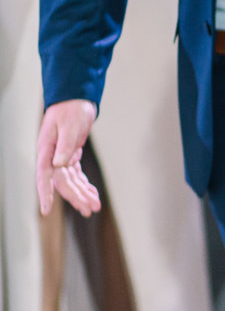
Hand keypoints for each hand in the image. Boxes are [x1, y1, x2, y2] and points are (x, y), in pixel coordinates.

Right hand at [36, 99, 99, 216]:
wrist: (76, 99)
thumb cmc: (71, 109)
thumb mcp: (69, 126)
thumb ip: (65, 145)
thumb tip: (58, 164)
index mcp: (46, 150)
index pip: (44, 175)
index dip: (45, 193)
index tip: (46, 210)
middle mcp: (51, 157)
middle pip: (62, 182)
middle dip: (75, 197)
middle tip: (89, 209)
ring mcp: (60, 158)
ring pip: (71, 181)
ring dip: (82, 194)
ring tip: (94, 207)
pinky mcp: (70, 156)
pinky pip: (76, 175)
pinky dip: (85, 184)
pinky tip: (93, 193)